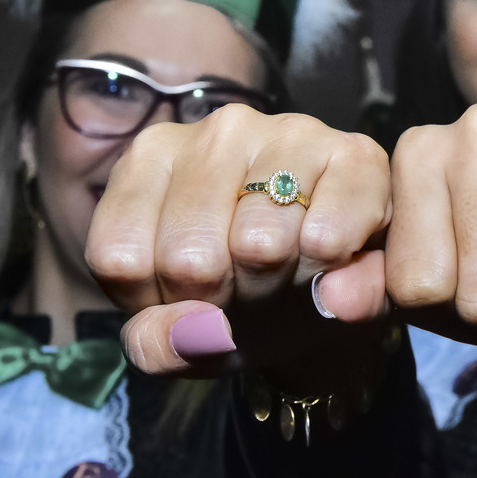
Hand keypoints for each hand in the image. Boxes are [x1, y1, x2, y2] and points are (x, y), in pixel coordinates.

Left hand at [85, 104, 390, 378]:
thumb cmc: (243, 300)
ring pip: (258, 245)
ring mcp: (287, 132)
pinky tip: (331, 259)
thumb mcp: (182, 338)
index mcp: (150, 161)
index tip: (192, 297)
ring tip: (290, 272)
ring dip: (279, 287)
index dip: (162, 304)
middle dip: (225, 299)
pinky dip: (330, 272)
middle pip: (190, 258)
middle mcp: (215, 131)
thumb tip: (198, 330)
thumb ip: (156, 346)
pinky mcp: (355, 154)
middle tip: (250, 288)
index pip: (121, 258)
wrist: (330, 299)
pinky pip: (327, 237)